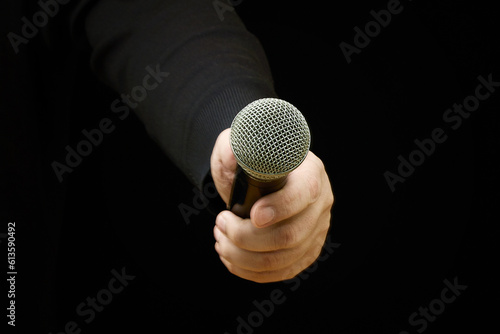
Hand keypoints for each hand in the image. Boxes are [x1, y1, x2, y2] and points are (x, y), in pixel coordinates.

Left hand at [210, 129, 333, 282]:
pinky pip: (280, 272)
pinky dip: (249, 270)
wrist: (260, 180)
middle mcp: (320, 203)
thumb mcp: (241, 145)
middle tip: (221, 223)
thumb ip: (235, 145)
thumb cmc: (252, 161)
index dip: (279, 208)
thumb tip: (231, 153)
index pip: (304, 193)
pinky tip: (230, 257)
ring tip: (221, 239)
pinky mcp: (306, 252)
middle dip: (246, 236)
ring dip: (242, 255)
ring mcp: (316, 231)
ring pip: (281, 259)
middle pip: (290, 235)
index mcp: (311, 171)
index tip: (251, 214)